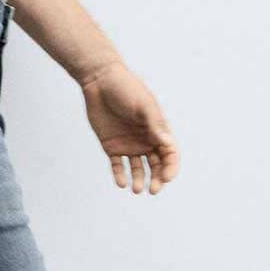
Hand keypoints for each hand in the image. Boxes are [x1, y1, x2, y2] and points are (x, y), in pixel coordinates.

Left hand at [80, 58, 179, 193]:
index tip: (166, 178)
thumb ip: (155, 124)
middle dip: (156, 179)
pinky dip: (120, 175)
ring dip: (139, 180)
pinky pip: (118, 166)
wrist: (99, 80)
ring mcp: (129, 144)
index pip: (169, 154)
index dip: (170, 168)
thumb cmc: (126, 88)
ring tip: (136, 189)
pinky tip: (121, 183)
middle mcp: (145, 140)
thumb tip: (168, 144)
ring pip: (137, 169)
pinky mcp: (111, 146)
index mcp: (158, 130)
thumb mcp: (143, 105)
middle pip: (156, 165)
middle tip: (152, 190)